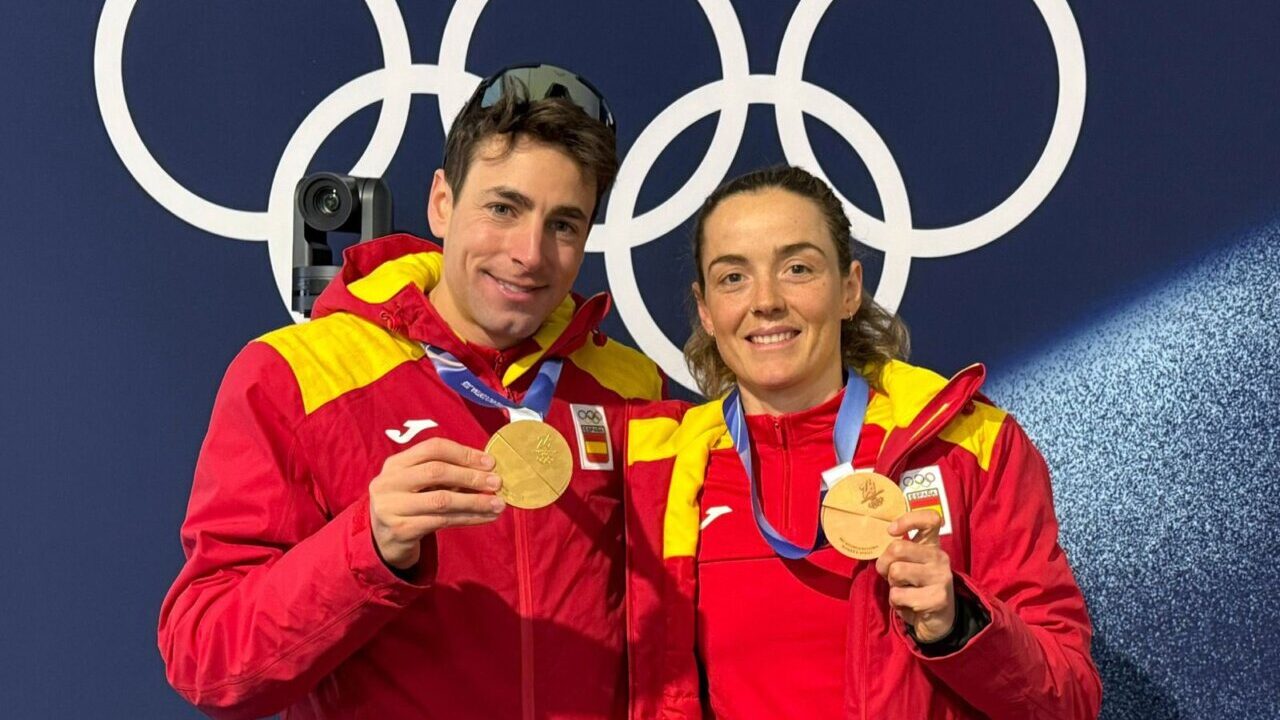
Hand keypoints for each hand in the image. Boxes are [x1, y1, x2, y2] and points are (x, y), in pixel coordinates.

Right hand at [369, 437, 504, 569]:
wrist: (383, 541)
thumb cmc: (410, 505)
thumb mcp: (420, 485)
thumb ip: (447, 474)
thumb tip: (487, 470)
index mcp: (395, 463)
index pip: (433, 448)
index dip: (464, 453)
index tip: (489, 462)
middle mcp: (389, 482)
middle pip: (436, 471)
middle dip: (471, 476)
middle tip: (497, 482)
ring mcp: (391, 507)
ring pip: (442, 500)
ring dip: (475, 501)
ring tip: (498, 503)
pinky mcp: (401, 530)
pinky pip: (442, 521)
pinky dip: (468, 518)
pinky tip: (486, 517)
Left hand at [875, 509, 954, 643]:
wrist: (937, 621)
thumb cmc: (916, 587)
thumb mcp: (910, 565)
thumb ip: (899, 552)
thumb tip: (881, 545)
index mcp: (932, 546)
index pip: (930, 520)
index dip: (908, 520)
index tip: (891, 531)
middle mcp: (940, 558)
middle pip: (897, 548)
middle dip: (884, 563)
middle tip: (890, 575)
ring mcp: (941, 578)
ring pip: (896, 572)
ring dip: (892, 585)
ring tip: (903, 591)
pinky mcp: (937, 599)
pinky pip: (899, 596)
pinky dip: (896, 603)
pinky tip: (908, 605)